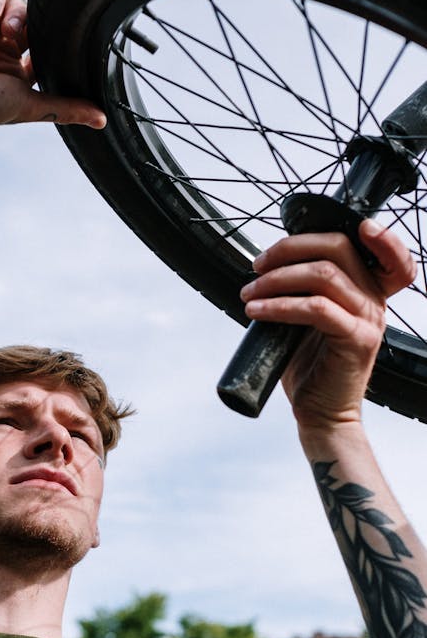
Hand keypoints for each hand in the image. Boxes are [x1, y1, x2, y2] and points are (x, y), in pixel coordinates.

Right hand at [0, 0, 106, 136]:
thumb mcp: (27, 105)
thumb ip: (64, 107)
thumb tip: (104, 121)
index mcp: (19, 72)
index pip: (48, 45)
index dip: (55, 39)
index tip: (59, 42)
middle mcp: (2, 48)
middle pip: (35, 19)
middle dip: (34, 23)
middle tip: (22, 37)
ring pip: (16, 1)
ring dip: (17, 10)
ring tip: (6, 28)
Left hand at [239, 220, 415, 430]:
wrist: (320, 412)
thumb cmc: (310, 366)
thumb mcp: (308, 318)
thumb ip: (304, 288)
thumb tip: (268, 263)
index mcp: (367, 291)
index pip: (388, 254)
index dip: (379, 235)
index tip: (348, 225)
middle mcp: (374, 300)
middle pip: (339, 248)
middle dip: (290, 248)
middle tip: (258, 266)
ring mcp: (367, 319)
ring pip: (323, 275)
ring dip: (276, 279)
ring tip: (249, 293)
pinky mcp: (356, 340)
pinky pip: (316, 309)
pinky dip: (280, 305)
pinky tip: (257, 310)